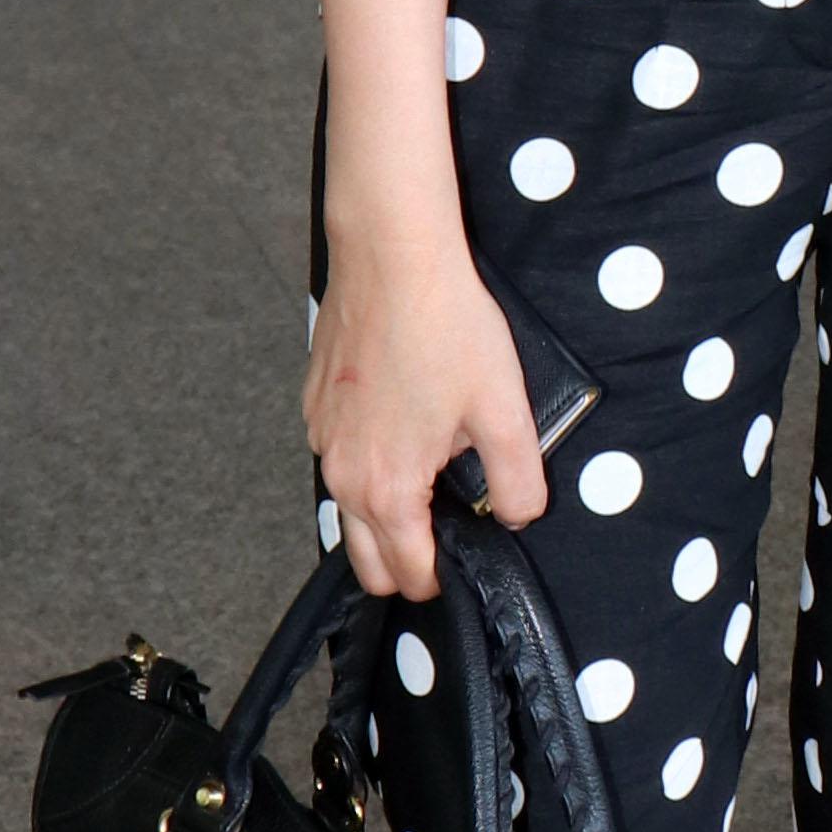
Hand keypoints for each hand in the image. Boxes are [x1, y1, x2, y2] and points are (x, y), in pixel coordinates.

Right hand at [304, 218, 549, 596]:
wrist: (392, 256)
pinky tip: (403, 425)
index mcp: (387, 489)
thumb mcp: (505, 411)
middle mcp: (342, 474)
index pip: (408, 575)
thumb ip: (517, 482)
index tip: (466, 557)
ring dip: (384, 510)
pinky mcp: (315, 406)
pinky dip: (366, 463)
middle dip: (406, 560)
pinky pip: (338, 459)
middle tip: (449, 526)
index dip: (443, 576)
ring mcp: (321, 439)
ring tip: (431, 469)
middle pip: (366, 562)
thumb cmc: (447, 326)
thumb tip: (516, 516)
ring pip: (348, 509)